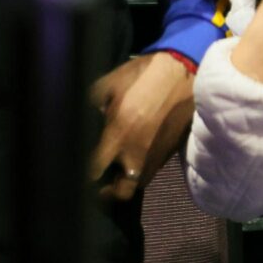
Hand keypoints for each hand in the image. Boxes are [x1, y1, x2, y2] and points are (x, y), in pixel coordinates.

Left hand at [87, 54, 194, 202]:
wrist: (186, 68)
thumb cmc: (144, 74)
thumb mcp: (109, 84)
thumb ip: (89, 106)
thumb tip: (78, 120)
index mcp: (117, 136)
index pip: (93, 172)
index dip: (82, 179)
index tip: (76, 175)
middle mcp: (137, 153)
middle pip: (120, 192)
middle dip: (107, 193)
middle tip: (99, 184)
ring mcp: (157, 154)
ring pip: (138, 183)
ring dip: (126, 181)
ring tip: (117, 170)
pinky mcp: (171, 149)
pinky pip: (152, 169)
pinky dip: (141, 169)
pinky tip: (136, 155)